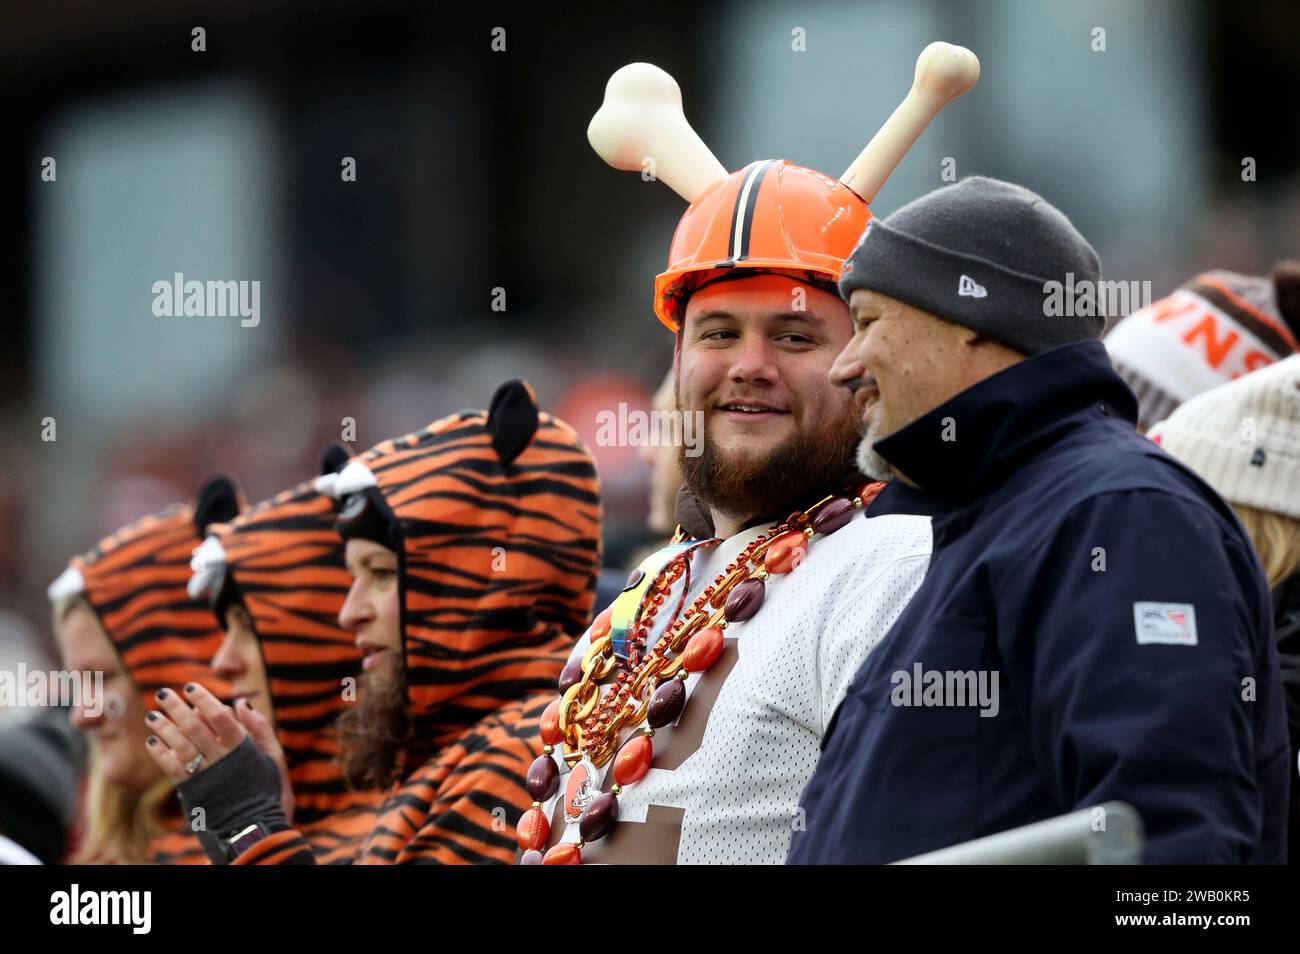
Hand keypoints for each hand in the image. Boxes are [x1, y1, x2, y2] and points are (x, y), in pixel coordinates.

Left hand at [144, 684, 293, 821]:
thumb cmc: (268, 792)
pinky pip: (172, 769)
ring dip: (164, 728)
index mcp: (243, 748)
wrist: (255, 831)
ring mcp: (205, 775)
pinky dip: (161, 753)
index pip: (220, 716)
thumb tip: (242, 702)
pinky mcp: (193, 791)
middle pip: (194, 727)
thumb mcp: (274, 758)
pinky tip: (152, 741)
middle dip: (177, 708)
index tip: (191, 687)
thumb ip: (260, 729)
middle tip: (163, 693)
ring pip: (180, 745)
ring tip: (152, 715)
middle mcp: (221, 759)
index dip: (204, 699)